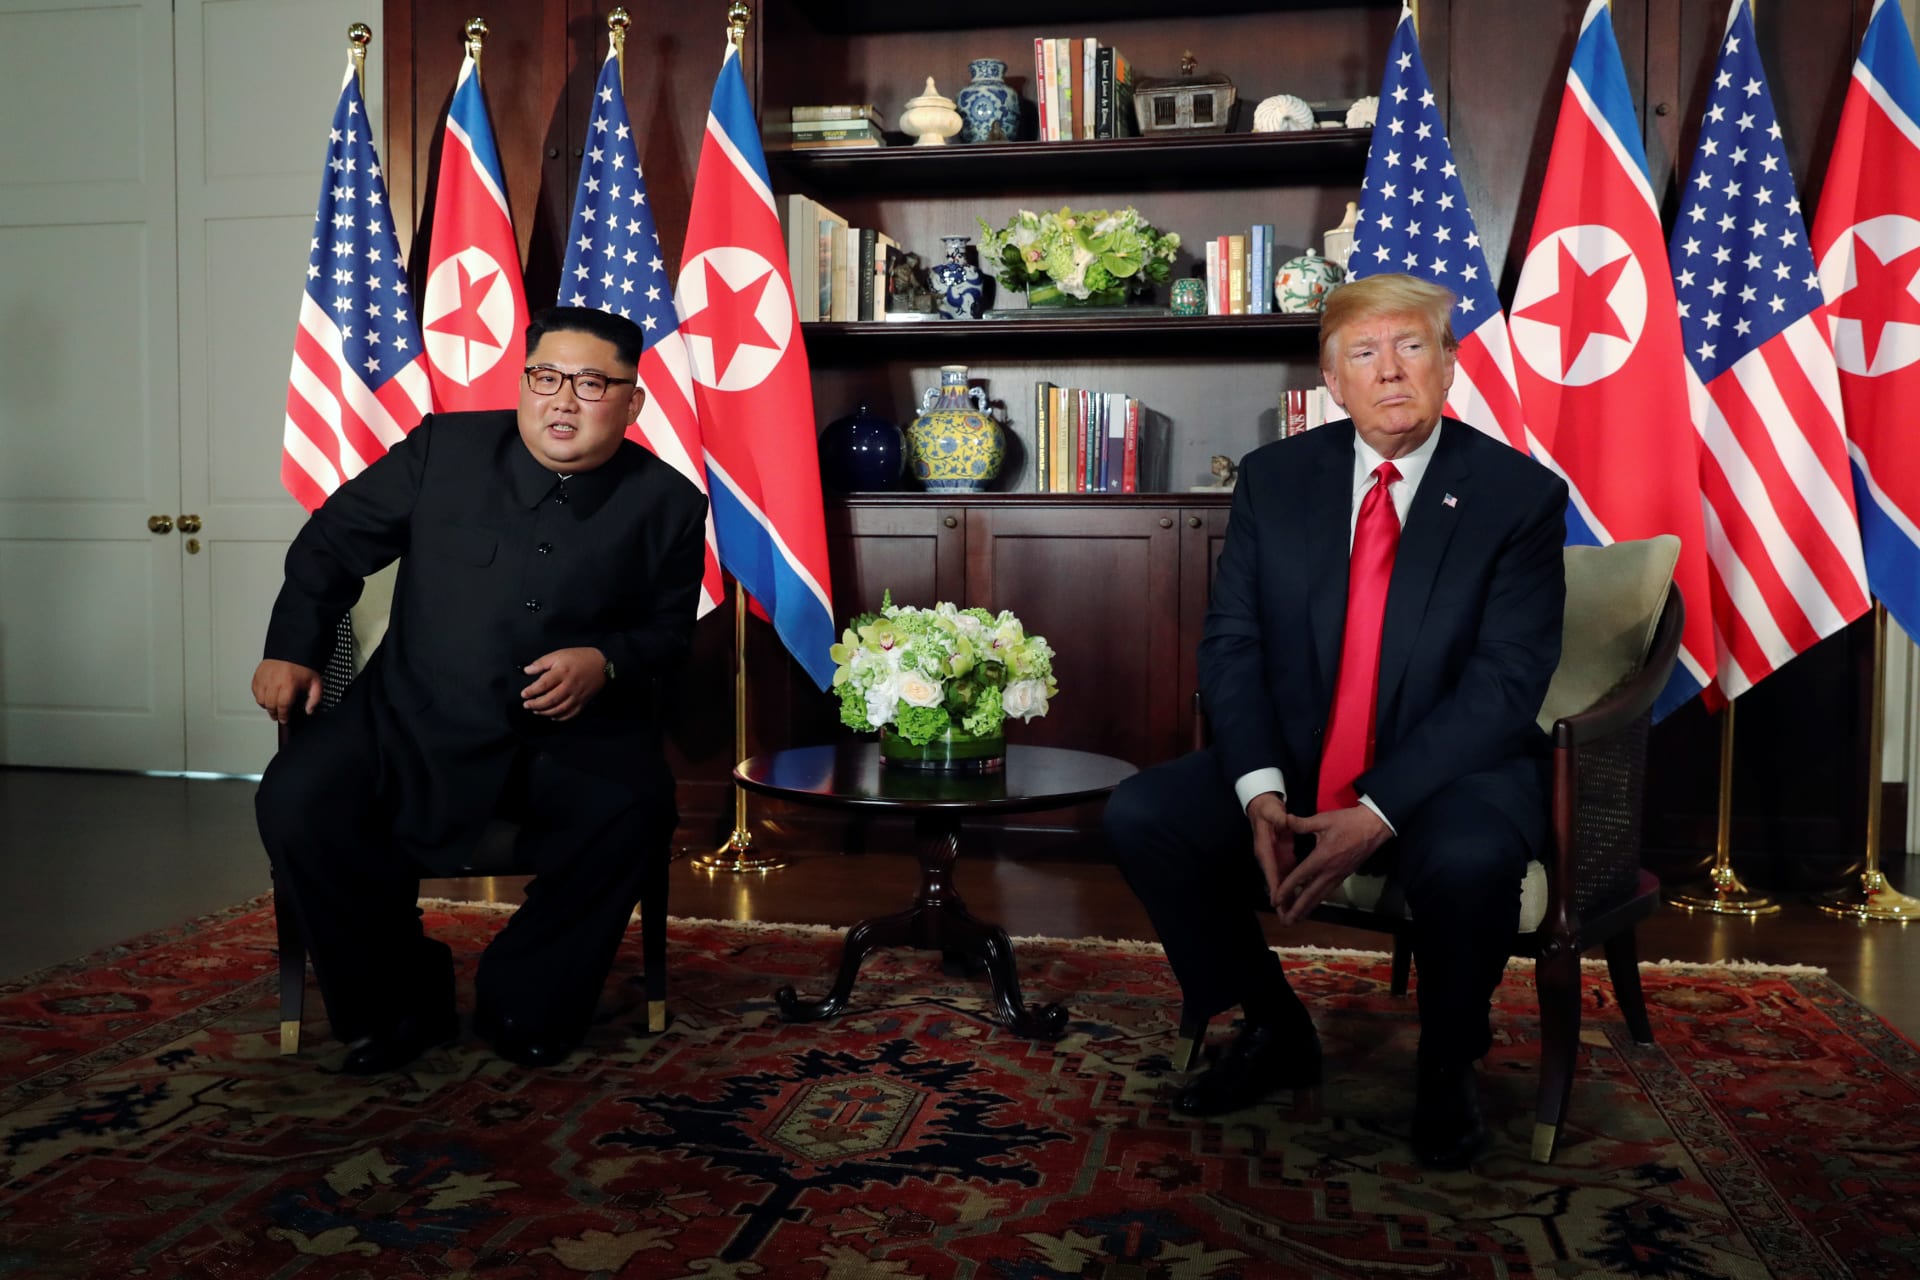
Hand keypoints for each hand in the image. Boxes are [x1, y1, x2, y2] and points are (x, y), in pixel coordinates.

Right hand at [252, 659, 322, 722]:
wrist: (293, 649)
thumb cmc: (303, 665)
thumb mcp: (315, 682)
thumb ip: (314, 698)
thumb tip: (309, 711)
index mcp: (289, 683)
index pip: (282, 706)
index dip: (283, 716)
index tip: (284, 720)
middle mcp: (274, 681)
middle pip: (270, 704)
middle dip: (274, 713)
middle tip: (278, 716)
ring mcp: (264, 677)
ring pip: (260, 699)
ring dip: (266, 706)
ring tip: (272, 707)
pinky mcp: (258, 674)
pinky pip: (255, 690)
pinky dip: (259, 696)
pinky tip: (266, 697)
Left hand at [520, 647, 607, 720]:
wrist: (602, 665)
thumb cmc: (579, 658)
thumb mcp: (559, 654)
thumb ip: (541, 663)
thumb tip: (527, 670)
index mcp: (562, 672)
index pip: (543, 685)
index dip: (532, 691)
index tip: (524, 694)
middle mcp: (569, 686)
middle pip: (550, 700)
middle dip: (536, 704)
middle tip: (527, 705)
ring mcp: (577, 695)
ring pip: (559, 709)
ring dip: (545, 712)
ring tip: (536, 711)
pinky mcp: (583, 702)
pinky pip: (571, 713)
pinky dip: (560, 717)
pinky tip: (553, 716)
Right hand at [1246, 791, 1296, 908]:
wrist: (1264, 807)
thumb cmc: (1268, 810)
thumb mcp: (1272, 811)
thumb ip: (1279, 817)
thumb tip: (1284, 820)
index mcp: (1265, 848)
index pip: (1270, 869)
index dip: (1275, 885)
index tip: (1277, 902)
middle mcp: (1268, 858)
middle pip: (1275, 882)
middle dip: (1281, 901)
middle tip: (1286, 919)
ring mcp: (1275, 859)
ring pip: (1282, 883)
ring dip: (1287, 900)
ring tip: (1292, 917)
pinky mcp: (1283, 858)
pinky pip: (1288, 877)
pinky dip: (1293, 890)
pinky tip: (1300, 902)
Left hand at [1271, 804, 1392, 924]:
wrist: (1375, 826)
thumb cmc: (1349, 822)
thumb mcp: (1324, 819)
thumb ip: (1302, 823)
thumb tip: (1285, 820)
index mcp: (1322, 857)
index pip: (1300, 876)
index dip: (1286, 889)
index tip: (1276, 900)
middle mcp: (1330, 871)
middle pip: (1311, 895)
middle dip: (1297, 909)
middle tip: (1286, 921)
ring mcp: (1339, 875)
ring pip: (1320, 896)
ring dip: (1307, 908)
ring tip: (1296, 919)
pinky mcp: (1344, 875)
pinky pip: (1328, 891)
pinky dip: (1317, 900)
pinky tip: (1311, 904)